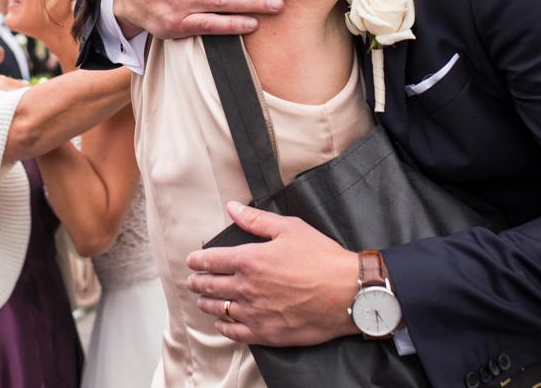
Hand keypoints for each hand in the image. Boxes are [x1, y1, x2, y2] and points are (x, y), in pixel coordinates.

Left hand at [185, 201, 356, 346]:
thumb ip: (256, 220)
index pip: (211, 260)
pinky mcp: (267, 332)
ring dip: (207, 304)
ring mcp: (255, 312)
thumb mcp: (289, 229)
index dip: (197, 260)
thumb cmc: (322, 259)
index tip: (191, 261)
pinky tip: (223, 324)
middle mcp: (247, 287)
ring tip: (203, 301)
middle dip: (197, 282)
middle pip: (210, 286)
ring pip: (219, 310)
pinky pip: (236, 333)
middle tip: (192, 281)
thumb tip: (232, 208)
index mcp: (249, 260)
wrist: (348, 294)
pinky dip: (225, 327)